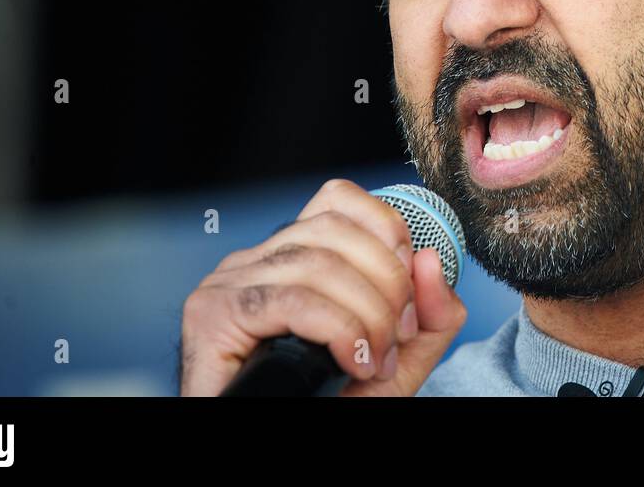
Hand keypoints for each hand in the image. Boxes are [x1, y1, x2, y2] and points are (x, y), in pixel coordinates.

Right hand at [179, 178, 466, 395]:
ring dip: (367, 314)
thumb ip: (427, 317)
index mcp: (292, 258)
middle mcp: (255, 261)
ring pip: (318, 264)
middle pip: (336, 229)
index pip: (337, 200)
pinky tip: (351, 361)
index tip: (410, 285)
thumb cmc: (322, 404)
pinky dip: (338, 330)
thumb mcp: (395, 361)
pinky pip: (292, 301)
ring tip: (376, 361)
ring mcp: (229, 284)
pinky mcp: (212, 315)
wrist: (266, 443)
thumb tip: (432, 261)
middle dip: (387, 283)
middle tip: (398, 337)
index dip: (385, 228)